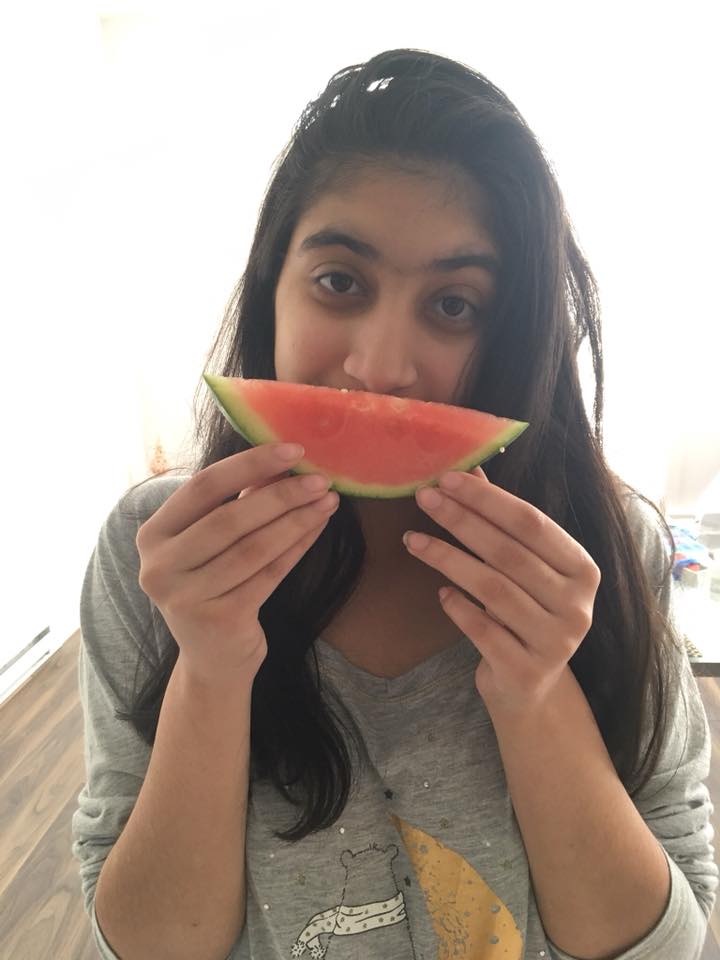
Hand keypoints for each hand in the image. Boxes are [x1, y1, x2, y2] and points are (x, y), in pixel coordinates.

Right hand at [136, 443, 338, 686]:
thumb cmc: (214, 588)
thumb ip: (237, 503)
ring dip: (297, 520)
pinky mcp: (219, 620)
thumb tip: (283, 461)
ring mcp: (185, 597)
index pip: (203, 487)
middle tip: (320, 478)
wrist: (213, 660)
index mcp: (152, 535)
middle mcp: (158, 566)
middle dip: (281, 494)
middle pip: (230, 518)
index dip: (249, 465)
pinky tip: (319, 527)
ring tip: (328, 500)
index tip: (292, 450)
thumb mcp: (212, 544)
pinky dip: (298, 547)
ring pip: (254, 548)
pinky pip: (269, 574)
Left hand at [404, 467, 600, 715]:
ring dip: (447, 559)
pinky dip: (458, 608)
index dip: (487, 499)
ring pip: (492, 589)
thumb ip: (500, 523)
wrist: (531, 689)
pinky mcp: (527, 671)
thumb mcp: (521, 568)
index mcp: (582, 569)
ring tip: (413, 540)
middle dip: (461, 520)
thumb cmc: (523, 614)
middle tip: (422, 498)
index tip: (446, 479)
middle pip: (509, 553)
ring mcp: (556, 641)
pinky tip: (440, 593)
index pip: (532, 523)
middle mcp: (577, 605)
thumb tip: (467, 470)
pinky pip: (483, 631)